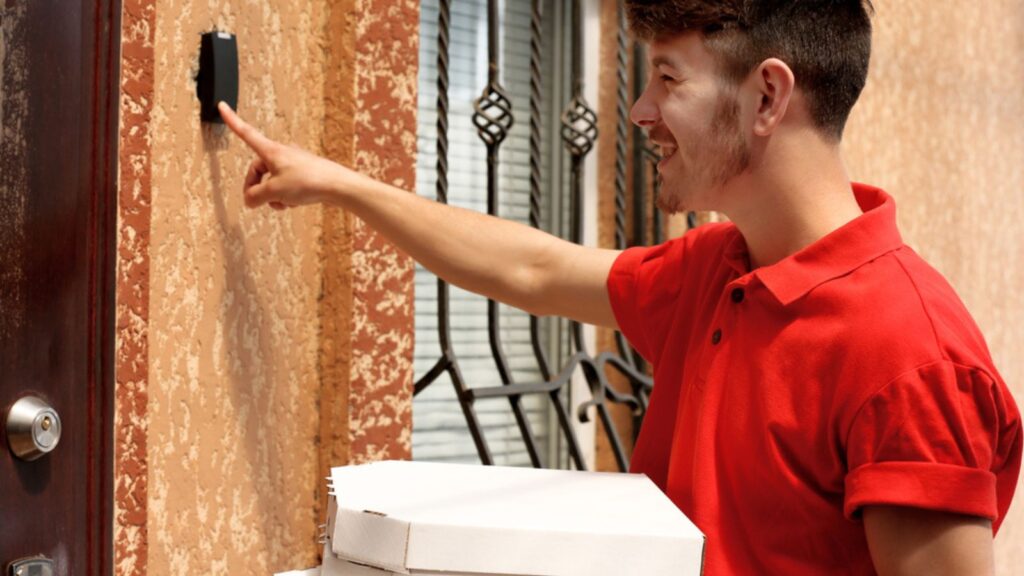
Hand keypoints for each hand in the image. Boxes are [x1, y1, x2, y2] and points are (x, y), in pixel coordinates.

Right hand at [218, 102, 353, 209]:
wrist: (337, 185)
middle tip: (258, 202)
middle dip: (256, 188)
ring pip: (272, 181)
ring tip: (283, 203)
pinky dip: (285, 196)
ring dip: (273, 195)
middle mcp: (281, 153)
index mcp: (271, 151)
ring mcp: (293, 163)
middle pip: (257, 170)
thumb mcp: (275, 192)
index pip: (246, 133)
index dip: (232, 120)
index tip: (222, 106)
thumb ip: (256, 196)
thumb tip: (249, 200)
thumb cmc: (309, 182)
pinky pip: (286, 185)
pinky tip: (294, 203)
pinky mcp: (303, 173)